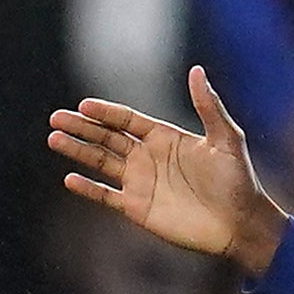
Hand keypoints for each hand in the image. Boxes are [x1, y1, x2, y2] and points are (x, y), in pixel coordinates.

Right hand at [49, 69, 291, 278]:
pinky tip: (70, 178)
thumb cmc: (237, 180)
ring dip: (78, 151)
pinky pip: (106, 196)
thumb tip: (196, 70)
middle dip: (82, 128)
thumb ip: (208, 105)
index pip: (126, 120)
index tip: (84, 105)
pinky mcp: (137, 209)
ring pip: (101, 163)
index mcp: (164, 136)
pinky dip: (88, 189)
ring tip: (54, 139)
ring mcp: (141, 183)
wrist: (239, 223)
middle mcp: (148, 157)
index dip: (105, 112)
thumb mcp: (226, 138)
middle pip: (106, 138)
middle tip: (56, 119)